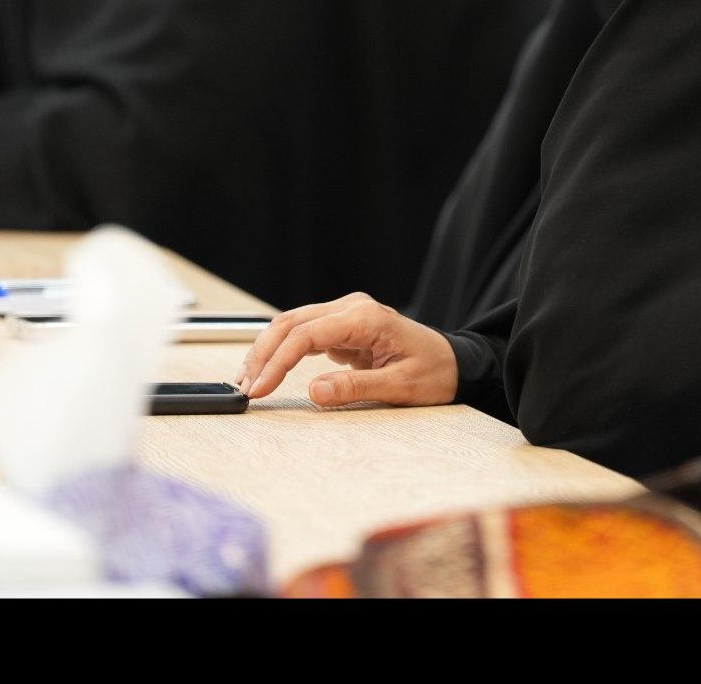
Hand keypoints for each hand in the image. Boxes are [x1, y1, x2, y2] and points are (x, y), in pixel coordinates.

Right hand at [235, 294, 459, 408]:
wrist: (455, 363)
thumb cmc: (435, 373)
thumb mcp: (400, 387)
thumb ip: (355, 387)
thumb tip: (314, 392)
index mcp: (365, 317)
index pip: (306, 335)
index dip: (278, 362)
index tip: (260, 388)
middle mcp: (352, 307)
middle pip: (291, 323)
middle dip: (263, 354)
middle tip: (245, 387)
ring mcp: (346, 314)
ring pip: (292, 325)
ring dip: (268, 351)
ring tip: (248, 380)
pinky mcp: (343, 326)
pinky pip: (304, 333)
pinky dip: (282, 351)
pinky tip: (269, 370)